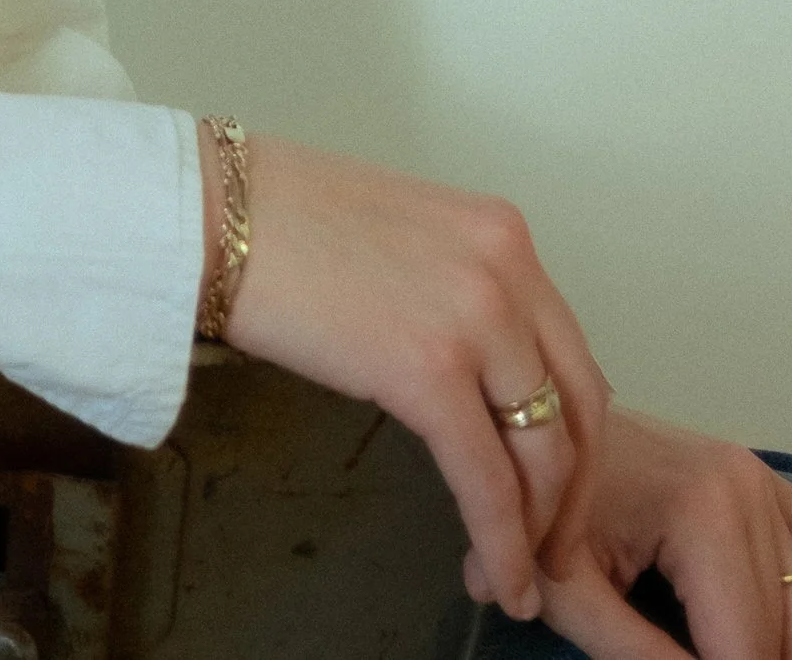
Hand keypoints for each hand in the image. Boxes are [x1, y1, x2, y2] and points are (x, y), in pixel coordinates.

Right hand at [211, 133, 610, 621]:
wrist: (211, 212)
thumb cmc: (280, 221)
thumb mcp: (404, 239)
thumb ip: (454, 293)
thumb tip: (472, 377)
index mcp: (501, 234)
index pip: (571, 357)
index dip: (573, 441)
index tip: (556, 493)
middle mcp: (508, 270)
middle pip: (580, 411)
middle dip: (568, 497)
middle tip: (549, 551)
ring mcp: (476, 318)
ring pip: (544, 456)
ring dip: (537, 532)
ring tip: (515, 578)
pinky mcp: (430, 371)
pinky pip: (487, 481)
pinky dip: (500, 542)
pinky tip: (496, 577)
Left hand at [521, 413, 791, 659]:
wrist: (533, 431)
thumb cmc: (543, 509)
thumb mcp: (570, 596)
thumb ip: (641, 658)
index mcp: (703, 512)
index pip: (744, 647)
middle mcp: (746, 488)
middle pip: (779, 631)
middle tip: (682, 656)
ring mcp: (759, 478)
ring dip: (779, 647)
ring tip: (717, 650)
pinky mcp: (761, 478)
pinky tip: (789, 628)